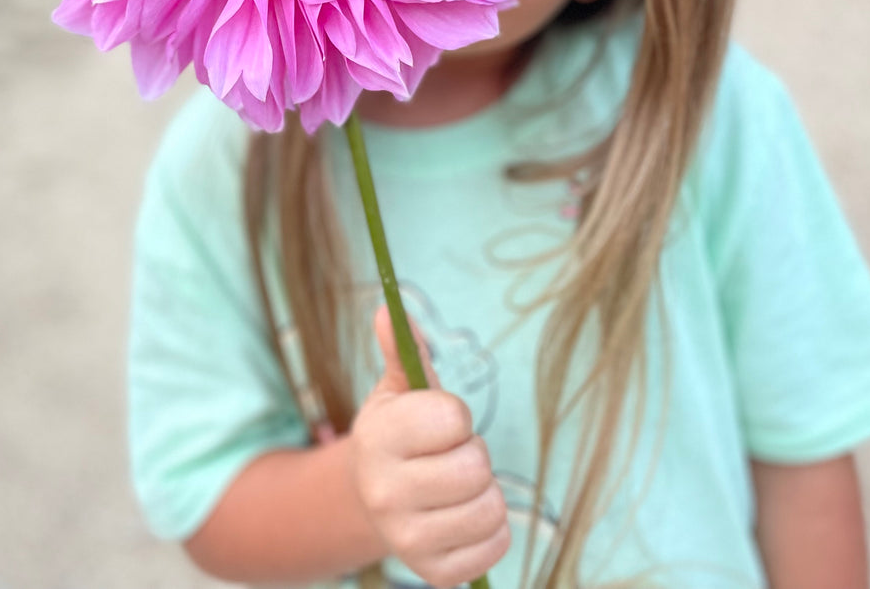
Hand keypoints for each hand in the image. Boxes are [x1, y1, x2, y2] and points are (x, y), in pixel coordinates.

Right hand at [349, 305, 509, 588]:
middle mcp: (385, 493)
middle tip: (451, 456)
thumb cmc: (399, 434)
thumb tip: (390, 307)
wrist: (373, 497)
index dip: (456, 417)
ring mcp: (407, 539)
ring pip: (489, 509)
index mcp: (377, 438)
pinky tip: (463, 517)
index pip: (452, 418)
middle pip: (474, 468)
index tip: (440, 422)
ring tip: (458, 487)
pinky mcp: (434, 572)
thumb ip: (403, 350)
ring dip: (486, 494)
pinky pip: (496, 545)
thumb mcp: (399, 390)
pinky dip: (492, 530)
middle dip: (474, 455)